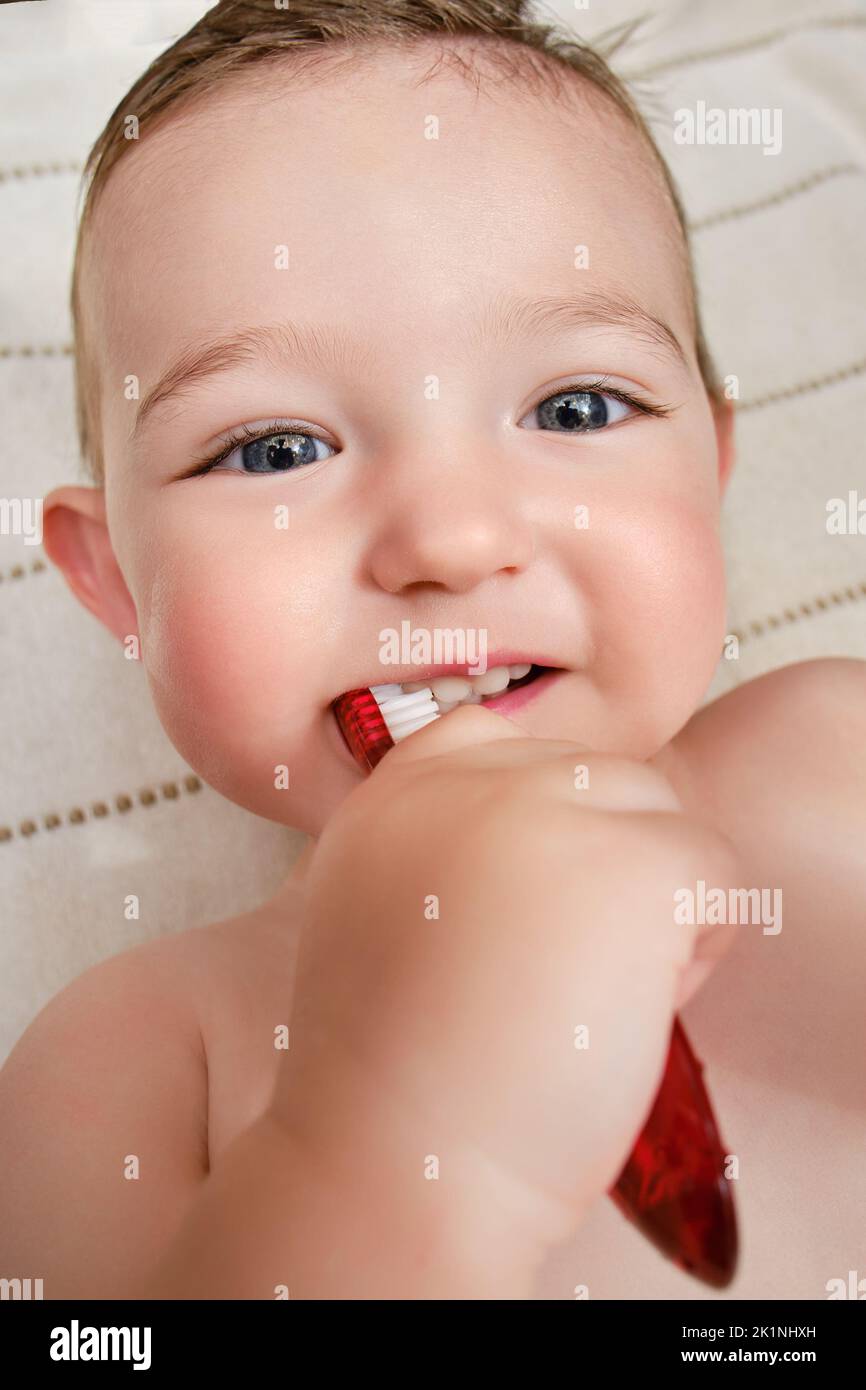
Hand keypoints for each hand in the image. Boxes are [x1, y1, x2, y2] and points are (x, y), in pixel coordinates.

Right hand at [273, 704, 738, 1244]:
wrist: (398, 1161)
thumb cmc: (396, 1072)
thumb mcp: (373, 913)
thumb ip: (439, 843)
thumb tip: (554, 832)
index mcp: (394, 794)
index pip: (497, 740)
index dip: (540, 816)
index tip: (532, 898)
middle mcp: (466, 778)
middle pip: (593, 777)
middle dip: (602, 863)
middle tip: (555, 969)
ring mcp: (549, 810)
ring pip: (659, 815)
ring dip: (652, 900)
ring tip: (588, 990)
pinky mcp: (632, 863)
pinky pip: (713, 869)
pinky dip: (697, 944)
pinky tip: (630, 1006)